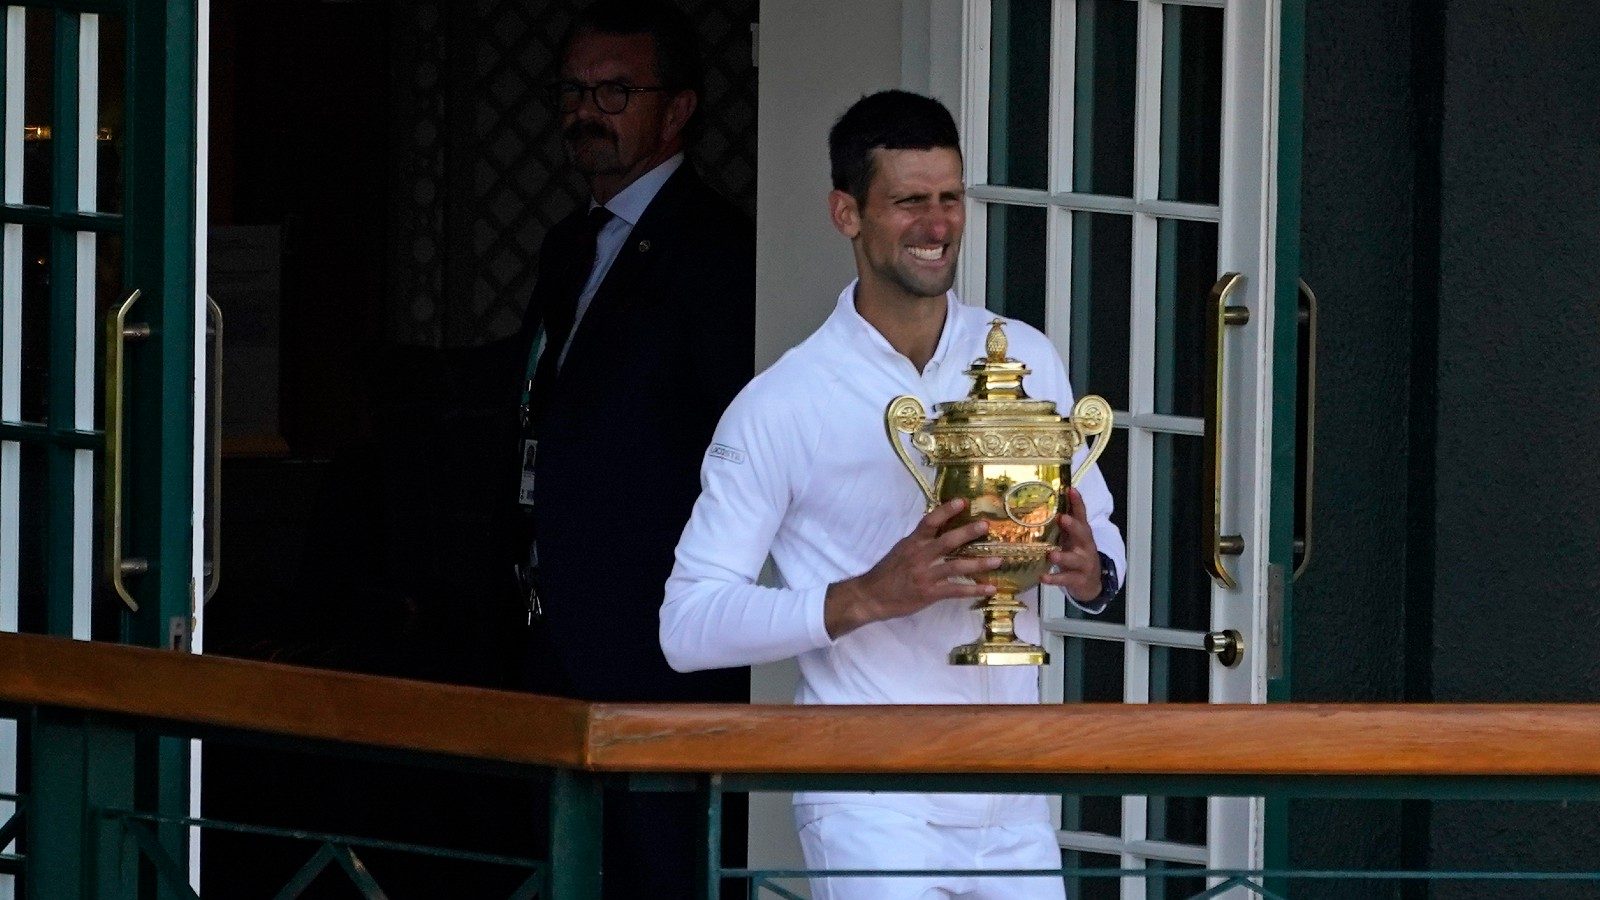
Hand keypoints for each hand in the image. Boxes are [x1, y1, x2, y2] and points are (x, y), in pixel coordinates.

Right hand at [824, 498, 1001, 638]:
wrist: (871, 596)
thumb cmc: (887, 572)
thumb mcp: (900, 550)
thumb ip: (920, 541)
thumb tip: (940, 526)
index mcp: (912, 543)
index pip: (930, 521)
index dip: (946, 511)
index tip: (963, 501)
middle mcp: (919, 556)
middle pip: (947, 541)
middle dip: (968, 533)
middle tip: (986, 526)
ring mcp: (925, 575)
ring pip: (956, 566)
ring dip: (979, 563)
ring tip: (998, 560)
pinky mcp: (929, 593)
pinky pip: (956, 590)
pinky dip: (975, 589)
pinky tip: (990, 588)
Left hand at [1039, 487, 1101, 601]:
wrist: (1092, 583)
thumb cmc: (1078, 555)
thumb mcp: (1073, 539)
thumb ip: (1065, 525)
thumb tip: (1047, 503)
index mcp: (1083, 534)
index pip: (1082, 516)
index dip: (1078, 503)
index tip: (1071, 490)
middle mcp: (1086, 547)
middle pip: (1083, 535)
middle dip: (1074, 526)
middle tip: (1063, 518)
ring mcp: (1083, 564)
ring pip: (1074, 559)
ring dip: (1063, 556)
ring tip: (1051, 554)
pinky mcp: (1078, 580)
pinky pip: (1065, 579)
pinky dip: (1054, 579)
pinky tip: (1042, 577)